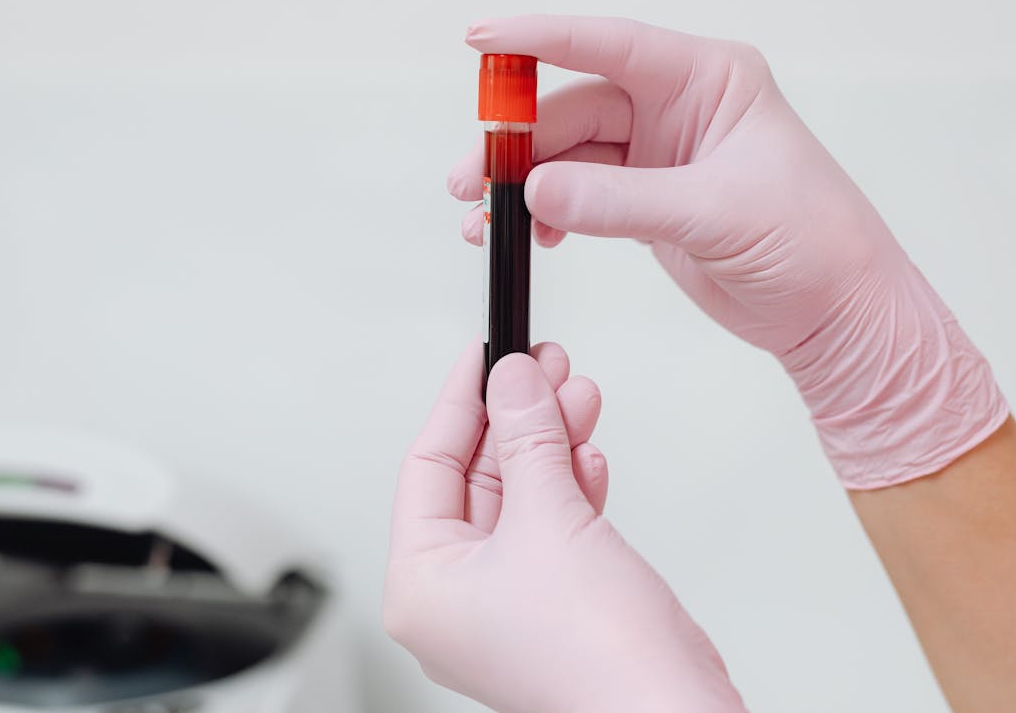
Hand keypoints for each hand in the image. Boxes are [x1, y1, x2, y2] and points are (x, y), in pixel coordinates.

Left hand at [384, 342, 744, 712]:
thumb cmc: (594, 658)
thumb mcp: (548, 519)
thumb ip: (528, 438)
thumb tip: (514, 380)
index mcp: (421, 586)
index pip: (427, 467)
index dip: (460, 403)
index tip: (484, 357)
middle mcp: (456, 597)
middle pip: (478, 478)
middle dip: (518, 418)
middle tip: (542, 366)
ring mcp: (508, 600)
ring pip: (522, 496)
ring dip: (551, 442)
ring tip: (576, 391)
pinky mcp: (557, 601)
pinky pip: (553, 524)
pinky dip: (572, 484)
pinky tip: (587, 451)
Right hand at [449, 16, 1006, 488]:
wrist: (837, 313)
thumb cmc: (813, 244)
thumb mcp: (714, 214)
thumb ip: (621, 201)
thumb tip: (536, 189)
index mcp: (709, 80)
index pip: (610, 45)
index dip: (539, 40)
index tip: (481, 41)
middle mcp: (680, 108)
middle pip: (576, 107)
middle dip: (518, 141)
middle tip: (472, 178)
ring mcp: (661, 157)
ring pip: (570, 155)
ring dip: (524, 183)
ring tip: (483, 218)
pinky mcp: (649, 203)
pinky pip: (581, 195)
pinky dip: (548, 212)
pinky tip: (529, 234)